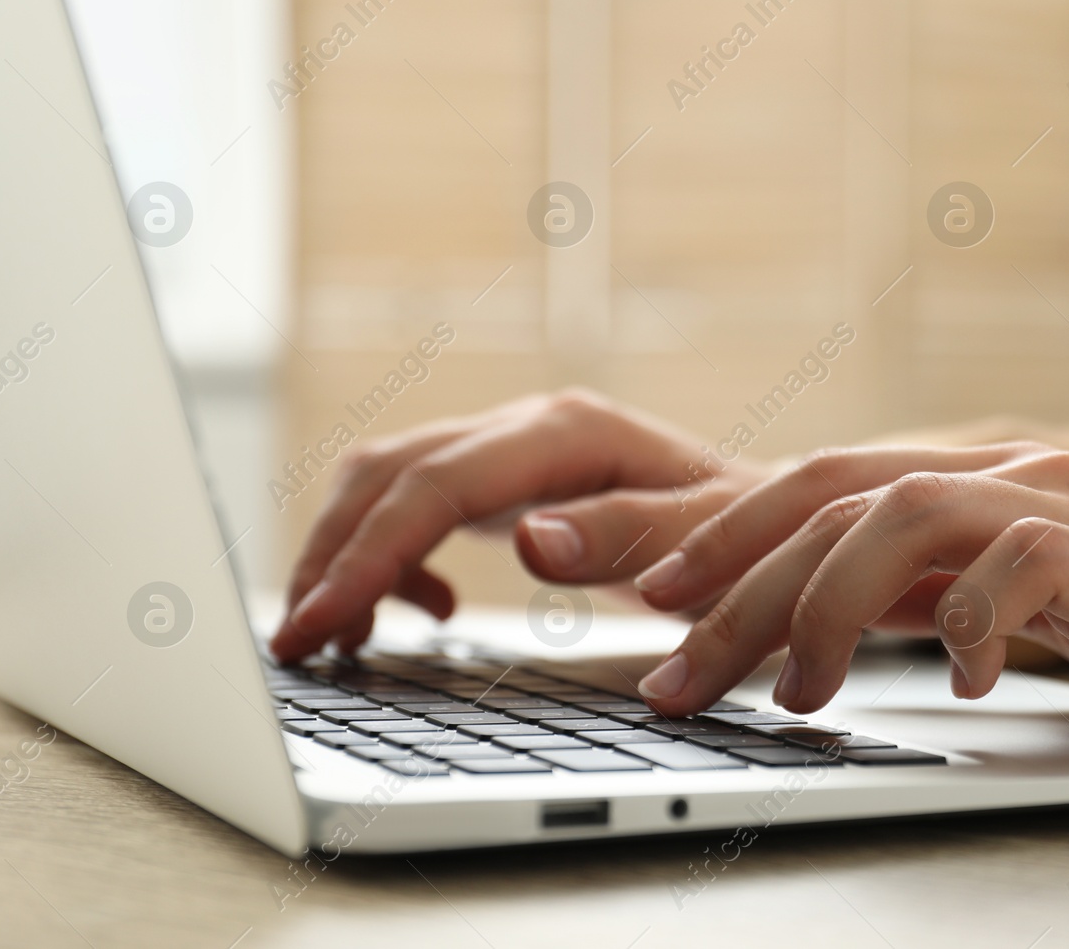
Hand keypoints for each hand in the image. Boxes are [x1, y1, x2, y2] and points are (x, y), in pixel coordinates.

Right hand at [269, 389, 766, 661]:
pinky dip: (394, 554)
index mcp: (568, 434)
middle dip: (334, 553)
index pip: (437, 485)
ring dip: (348, 551)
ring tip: (330, 632)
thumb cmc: (751, 537)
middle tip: (293, 641)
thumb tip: (529, 540)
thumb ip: (628, 539)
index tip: (320, 621)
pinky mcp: (511, 478)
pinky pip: (420, 501)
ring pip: (391, 480)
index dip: (370, 553)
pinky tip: (422, 611)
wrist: (776, 520)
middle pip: (392, 472)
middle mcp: (530, 427)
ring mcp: (516, 447)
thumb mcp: (707, 545)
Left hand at [633, 446, 1068, 742]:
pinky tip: (956, 683)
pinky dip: (971, 621)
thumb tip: (824, 624)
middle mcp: (1002, 476)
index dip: (720, 533)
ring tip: (792, 695)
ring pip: (899, 513)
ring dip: (823, 604)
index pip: (816, 489)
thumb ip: (933, 590)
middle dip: (731, 580)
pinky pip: (1024, 567)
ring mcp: (1064, 503)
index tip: (645, 598)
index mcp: (971, 486)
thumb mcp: (1024, 600)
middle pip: (828, 497)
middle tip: (669, 670)